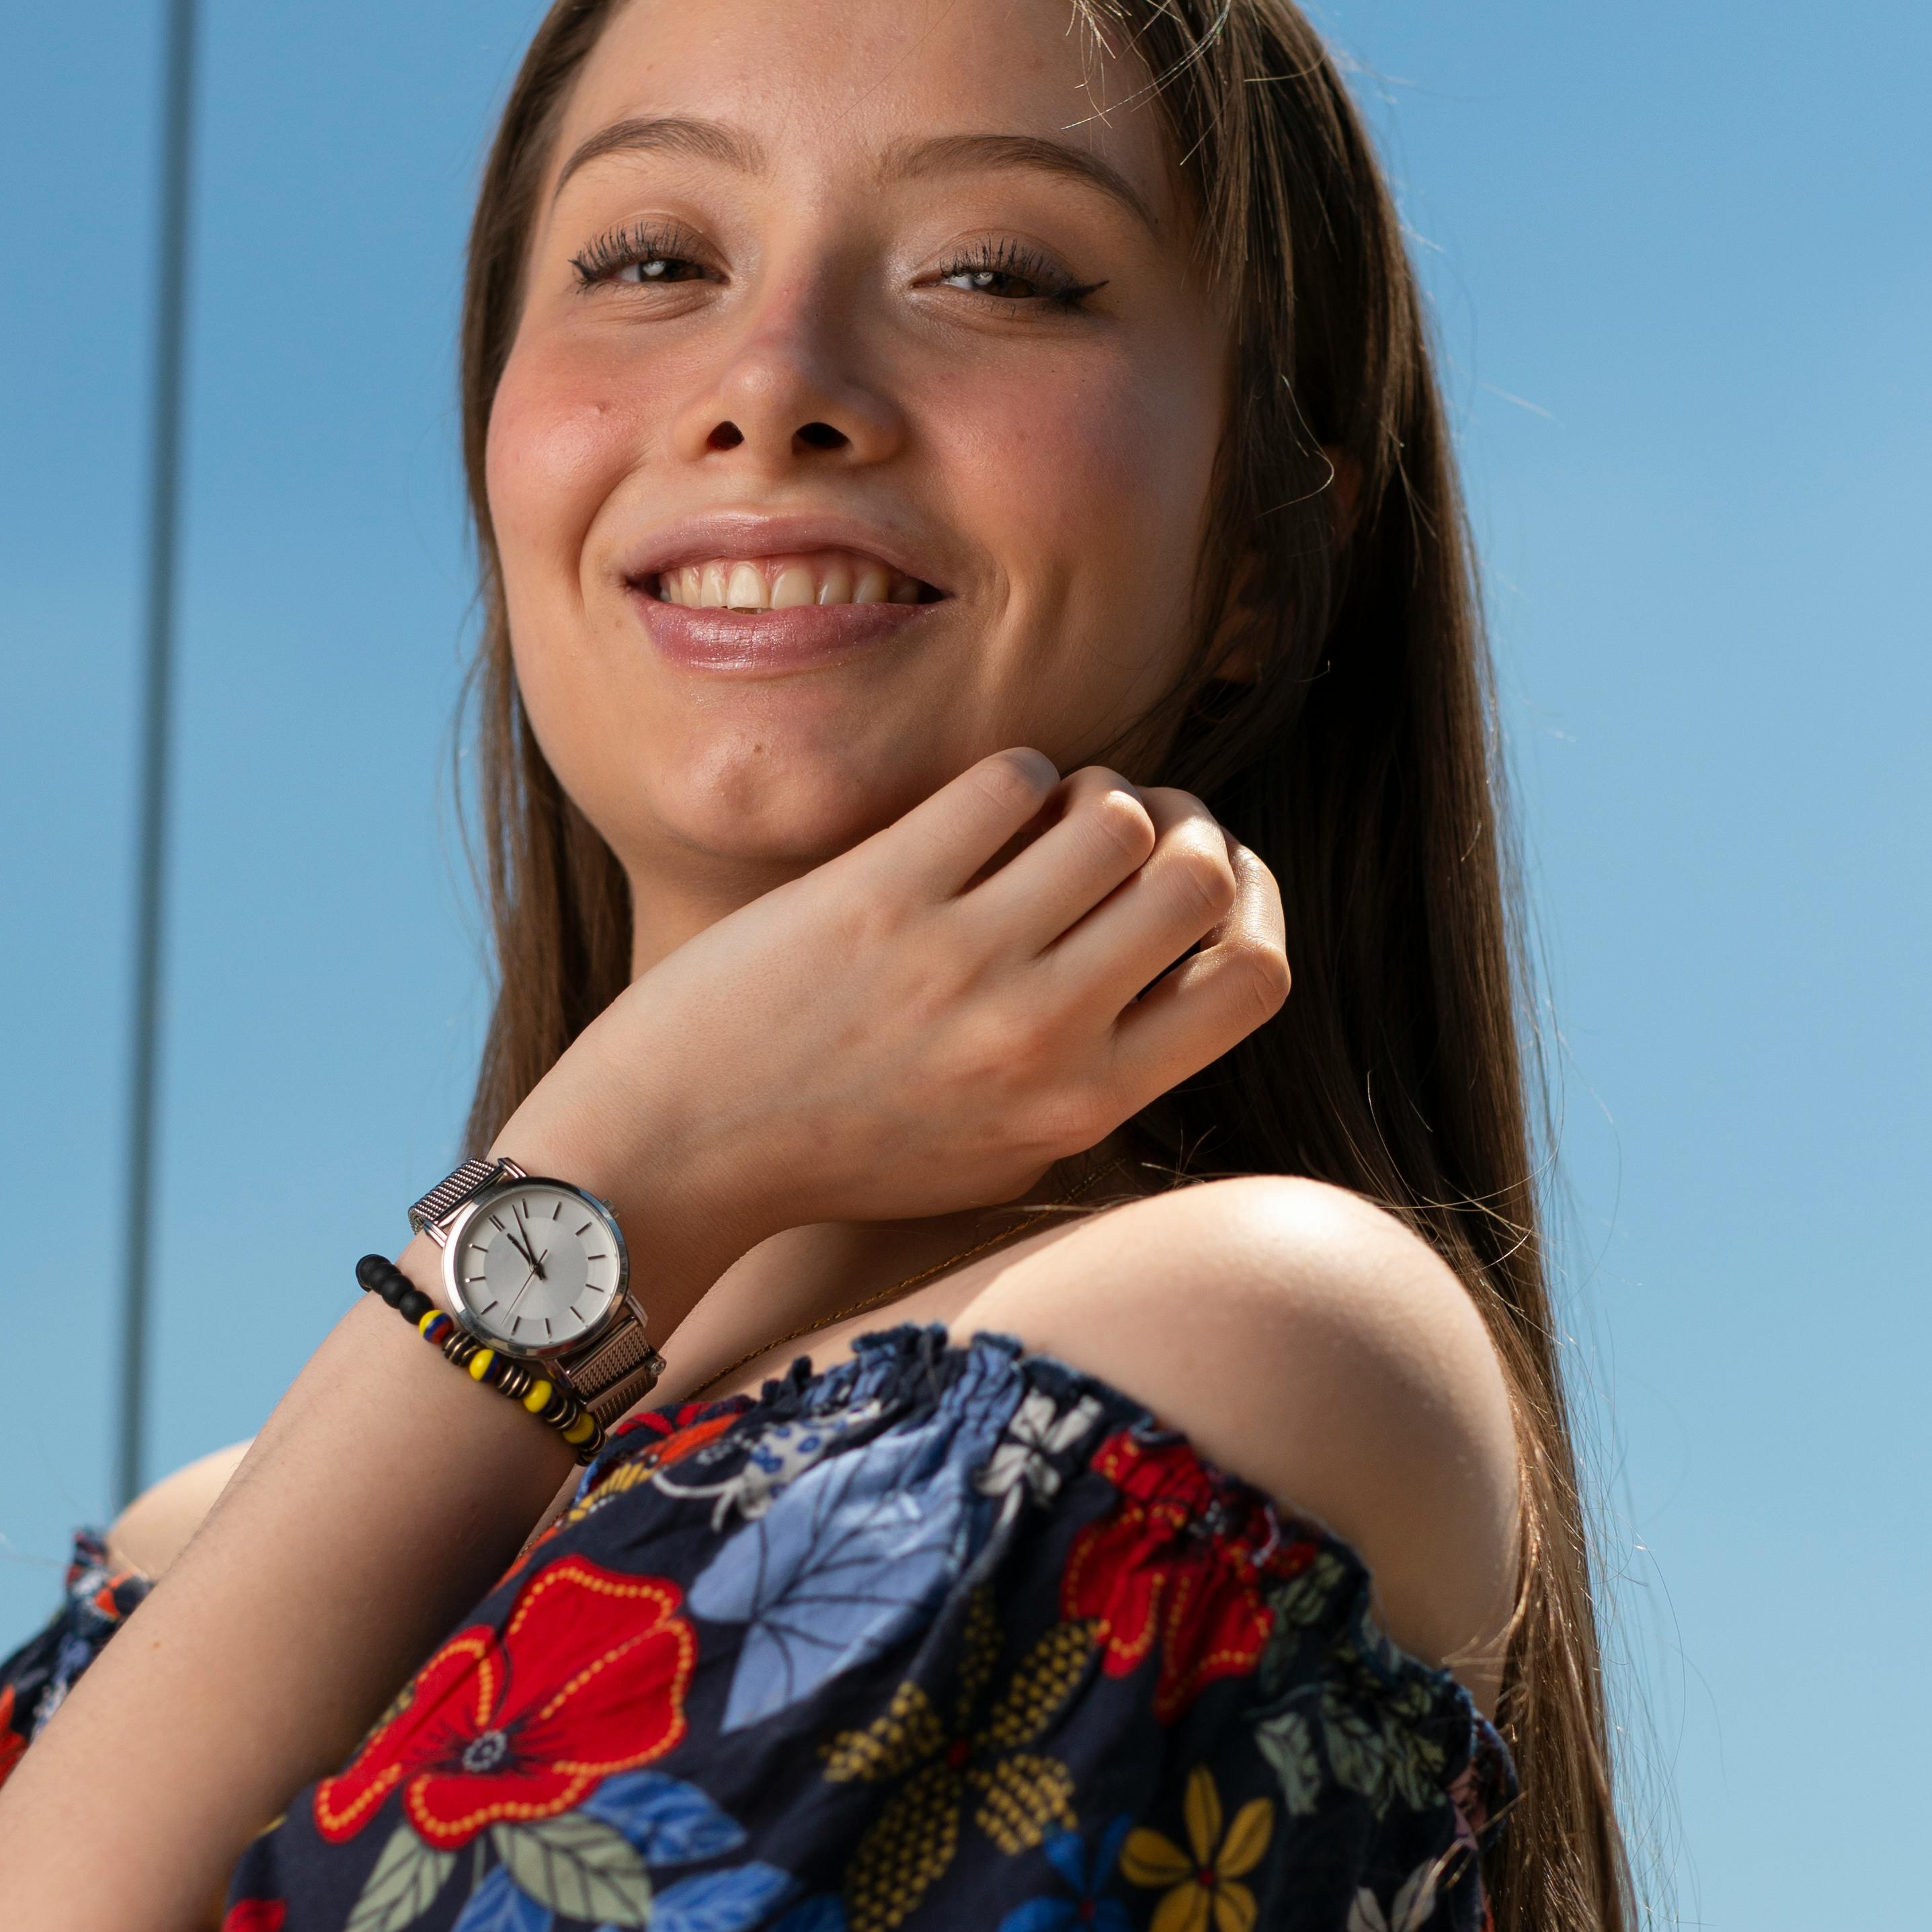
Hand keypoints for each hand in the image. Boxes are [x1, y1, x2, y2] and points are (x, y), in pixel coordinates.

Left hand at [499, 751, 1286, 1319]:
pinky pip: (1009, 779)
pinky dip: (1013, 777)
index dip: (1250, 909)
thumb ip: (1100, 1074)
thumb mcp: (999, 1151)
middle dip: (1183, 831)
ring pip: (1120, 813)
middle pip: (1202, 878)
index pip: (1258, 980)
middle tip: (1123, 834)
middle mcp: (1041, 1037)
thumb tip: (1185, 948)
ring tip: (1042, 821)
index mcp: (1084, 1106)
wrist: (672, 1154)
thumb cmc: (838, 1150)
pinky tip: (968, 813)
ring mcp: (961, 960)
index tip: (1197, 893)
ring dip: (1096, 793)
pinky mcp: (880, 894)